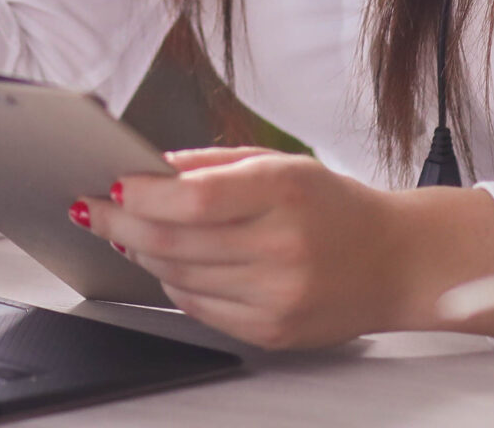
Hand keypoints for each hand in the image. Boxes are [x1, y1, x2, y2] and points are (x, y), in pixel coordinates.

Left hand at [72, 148, 493, 349]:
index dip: (142, 195)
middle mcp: (282, 247)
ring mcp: (277, 295)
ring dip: (142, 254)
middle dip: (123, 224)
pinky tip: (167, 265)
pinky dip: (174, 284)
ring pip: (179, 276)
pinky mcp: (272, 330)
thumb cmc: (336, 207)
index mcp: (284, 193)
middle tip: (95, 210)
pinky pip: (199, 308)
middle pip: (175, 240)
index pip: (193, 198)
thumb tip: (150, 170)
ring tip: (127, 233)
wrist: (398, 262)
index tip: (114, 185)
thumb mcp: (283, 164)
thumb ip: (214, 166)